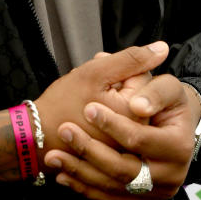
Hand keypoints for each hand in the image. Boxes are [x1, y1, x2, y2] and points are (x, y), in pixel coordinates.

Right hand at [33, 43, 168, 164]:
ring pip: (128, 106)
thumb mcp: (95, 74)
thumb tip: (163, 48)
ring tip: (88, 104)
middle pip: (138, 93)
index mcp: (135, 115)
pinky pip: (120, 124)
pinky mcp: (116, 152)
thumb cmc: (62, 104)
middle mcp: (136, 134)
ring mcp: (127, 146)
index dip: (118, 71)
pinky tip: (90, 116)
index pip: (144, 77)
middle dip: (117, 85)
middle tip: (92, 91)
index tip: (99, 80)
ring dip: (111, 98)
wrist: (37, 137)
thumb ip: (131, 59)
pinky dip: (107, 115)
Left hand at [44, 76, 200, 199]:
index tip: (88, 108)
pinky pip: (108, 198)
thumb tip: (137, 106)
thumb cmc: (166, 104)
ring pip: (112, 186)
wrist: (173, 129)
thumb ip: (156, 92)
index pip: (140, 139)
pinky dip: (83, 187)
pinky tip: (62, 174)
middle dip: (90, 150)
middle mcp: (170, 176)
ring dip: (80, 172)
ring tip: (54, 156)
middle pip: (124, 168)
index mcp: (179, 147)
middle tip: (64, 130)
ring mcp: (155, 193)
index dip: (113, 124)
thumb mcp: (169, 88)